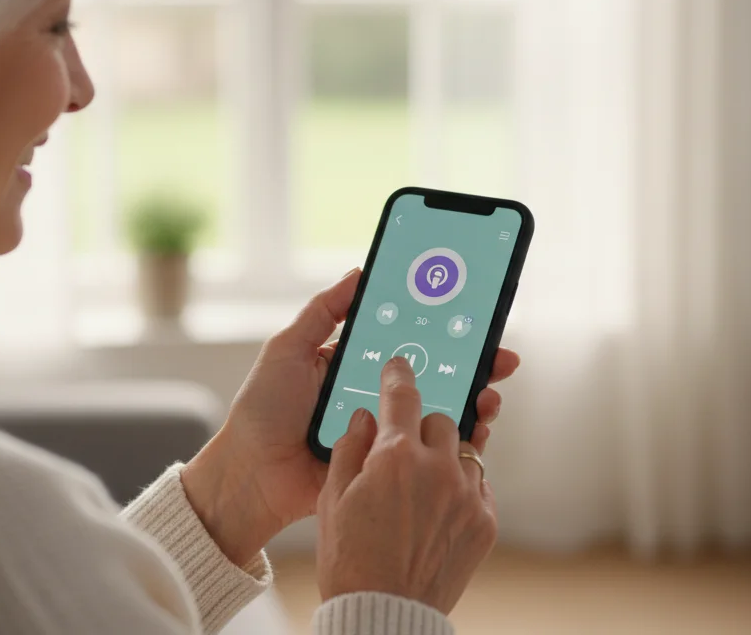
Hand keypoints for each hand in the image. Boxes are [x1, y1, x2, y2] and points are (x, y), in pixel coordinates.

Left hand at [182, 269, 518, 564]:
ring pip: (439, 411)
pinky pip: (429, 450)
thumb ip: (322, 311)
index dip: (440, 327)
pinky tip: (476, 429)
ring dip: (472, 400)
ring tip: (489, 392)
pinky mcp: (388, 464)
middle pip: (435, 373)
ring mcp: (385, 429)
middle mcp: (375, 394)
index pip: (407, 339)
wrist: (251, 476)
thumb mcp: (288, 349)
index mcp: (355, 363)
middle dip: (472, 363)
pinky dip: (458, 441)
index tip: (472, 313)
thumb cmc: (262, 411)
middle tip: (499, 356)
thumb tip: (359, 272)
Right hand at [316, 356, 497, 613]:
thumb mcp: (332, 499)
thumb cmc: (350, 559)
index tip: (399, 367)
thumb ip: (348, 448)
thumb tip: (363, 419)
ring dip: (444, 459)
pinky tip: (437, 509)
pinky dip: (460, 489)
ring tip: (420, 487)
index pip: (402, 395)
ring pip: (464, 452)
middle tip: (402, 450)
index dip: (398, 375)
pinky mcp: (484, 522)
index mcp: (395, 456)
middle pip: (440, 420)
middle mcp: (438, 468)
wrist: (384, 613)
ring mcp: (467, 496)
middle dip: (421, 428)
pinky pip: (478, 486)